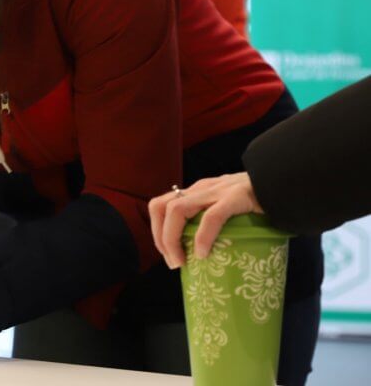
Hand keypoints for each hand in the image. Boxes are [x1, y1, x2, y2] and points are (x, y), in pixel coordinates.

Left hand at [148, 172, 263, 269]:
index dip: (156, 230)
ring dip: (172, 239)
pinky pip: (211, 217)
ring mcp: (217, 191)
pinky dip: (202, 236)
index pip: (160, 205)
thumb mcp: (227, 206)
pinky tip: (203, 253)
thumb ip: (213, 220)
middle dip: (160, 237)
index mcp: (197, 191)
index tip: (168, 254)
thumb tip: (204, 255)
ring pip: (177, 210)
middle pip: (161, 207)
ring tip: (182, 261)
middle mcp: (201, 188)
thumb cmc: (259, 202)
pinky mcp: (236, 197)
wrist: (286, 181)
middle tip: (173, 262)